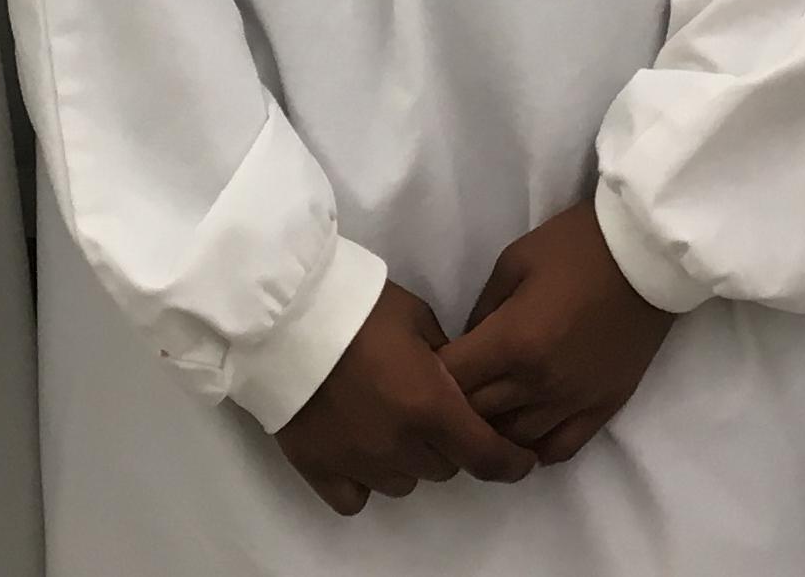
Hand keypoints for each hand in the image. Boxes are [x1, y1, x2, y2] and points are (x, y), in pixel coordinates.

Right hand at [273, 282, 537, 517]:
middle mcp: (400, 444)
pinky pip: (353, 499)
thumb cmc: (359, 305)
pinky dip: (362, 481)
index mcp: (432, 406)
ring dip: (408, 461)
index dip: (510, 464)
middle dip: (449, 445)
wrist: (285, 314)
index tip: (520, 461)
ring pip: (403, 484)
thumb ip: (447, 359)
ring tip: (391, 427)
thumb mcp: (418, 318)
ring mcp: (358, 462)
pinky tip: (358, 453)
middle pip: (444, 468)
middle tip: (434, 414)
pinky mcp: (319, 468)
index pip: (485, 456)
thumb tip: (455, 382)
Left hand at [443, 200, 683, 465]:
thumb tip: (468, 344)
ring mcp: (573, 400)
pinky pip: (560, 449)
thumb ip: (482, 310)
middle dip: (452, 408)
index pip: (451, 381)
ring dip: (491, 433)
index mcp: (512, 341)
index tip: (422, 369)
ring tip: (479, 418)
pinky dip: (534, 449)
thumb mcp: (513, 261)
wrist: (647, 253)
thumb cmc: (576, 246)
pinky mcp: (602, 408)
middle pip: (476, 417)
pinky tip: (522, 435)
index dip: (428, 378)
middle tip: (443, 396)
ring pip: (514, 441)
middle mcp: (538, 382)